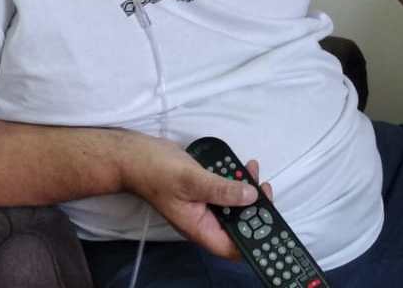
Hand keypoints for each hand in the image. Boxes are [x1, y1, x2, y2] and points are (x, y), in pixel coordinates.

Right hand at [119, 133, 273, 259]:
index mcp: (199, 227)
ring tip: (252, 169)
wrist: (134, 155)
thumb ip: (221, 190)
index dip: (254, 240)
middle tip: (263, 187)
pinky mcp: (202, 189)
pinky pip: (224, 189)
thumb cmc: (155, 171)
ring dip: (245, 188)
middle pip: (237, 223)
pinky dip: (234, 178)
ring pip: (232, 204)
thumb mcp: (191, 180)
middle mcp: (203, 219)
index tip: (269, 221)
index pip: (232, 246)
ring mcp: (203, 204)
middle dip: (253, 207)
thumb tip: (250, 197)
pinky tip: (239, 165)